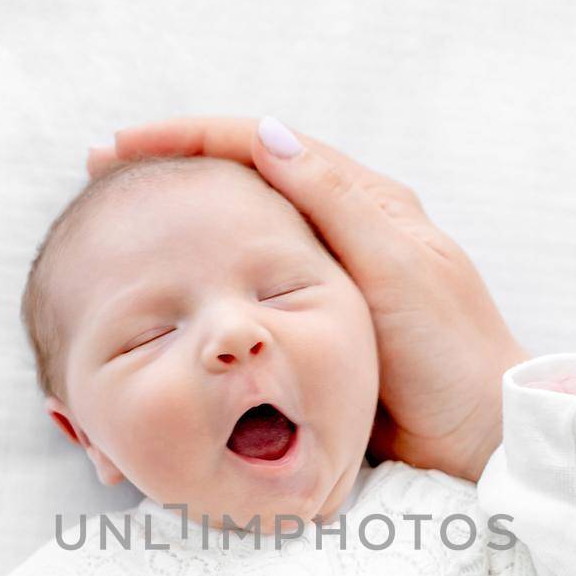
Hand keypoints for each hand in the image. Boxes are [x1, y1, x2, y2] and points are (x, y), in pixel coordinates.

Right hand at [89, 115, 529, 481]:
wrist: (478, 439)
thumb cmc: (449, 353)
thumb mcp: (393, 268)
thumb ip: (334, 203)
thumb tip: (267, 136)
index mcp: (360, 204)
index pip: (259, 146)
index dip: (185, 139)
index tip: (120, 146)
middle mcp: (335, 236)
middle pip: (238, 189)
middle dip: (166, 182)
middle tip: (97, 186)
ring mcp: (316, 290)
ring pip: (231, 250)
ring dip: (172, 244)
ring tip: (109, 243)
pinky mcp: (306, 340)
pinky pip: (239, 311)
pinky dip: (194, 308)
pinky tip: (154, 320)